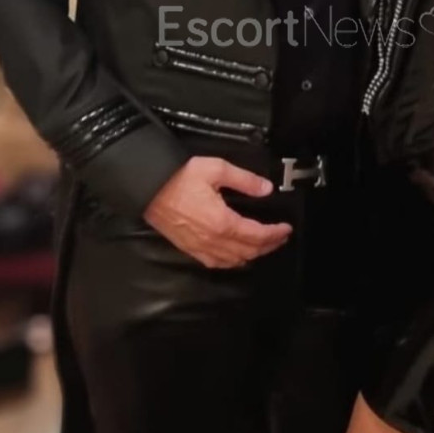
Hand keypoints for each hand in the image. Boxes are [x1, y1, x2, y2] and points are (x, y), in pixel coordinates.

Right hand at [142, 155, 291, 267]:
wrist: (147, 187)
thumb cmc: (179, 177)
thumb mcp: (216, 169)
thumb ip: (244, 180)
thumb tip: (266, 188)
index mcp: (223, 222)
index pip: (257, 235)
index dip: (275, 234)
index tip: (286, 228)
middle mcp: (213, 240)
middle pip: (249, 251)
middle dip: (268, 246)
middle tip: (280, 237)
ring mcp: (200, 247)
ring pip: (234, 260)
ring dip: (252, 255)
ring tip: (263, 246)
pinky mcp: (189, 248)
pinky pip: (215, 263)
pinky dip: (231, 262)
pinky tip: (236, 257)